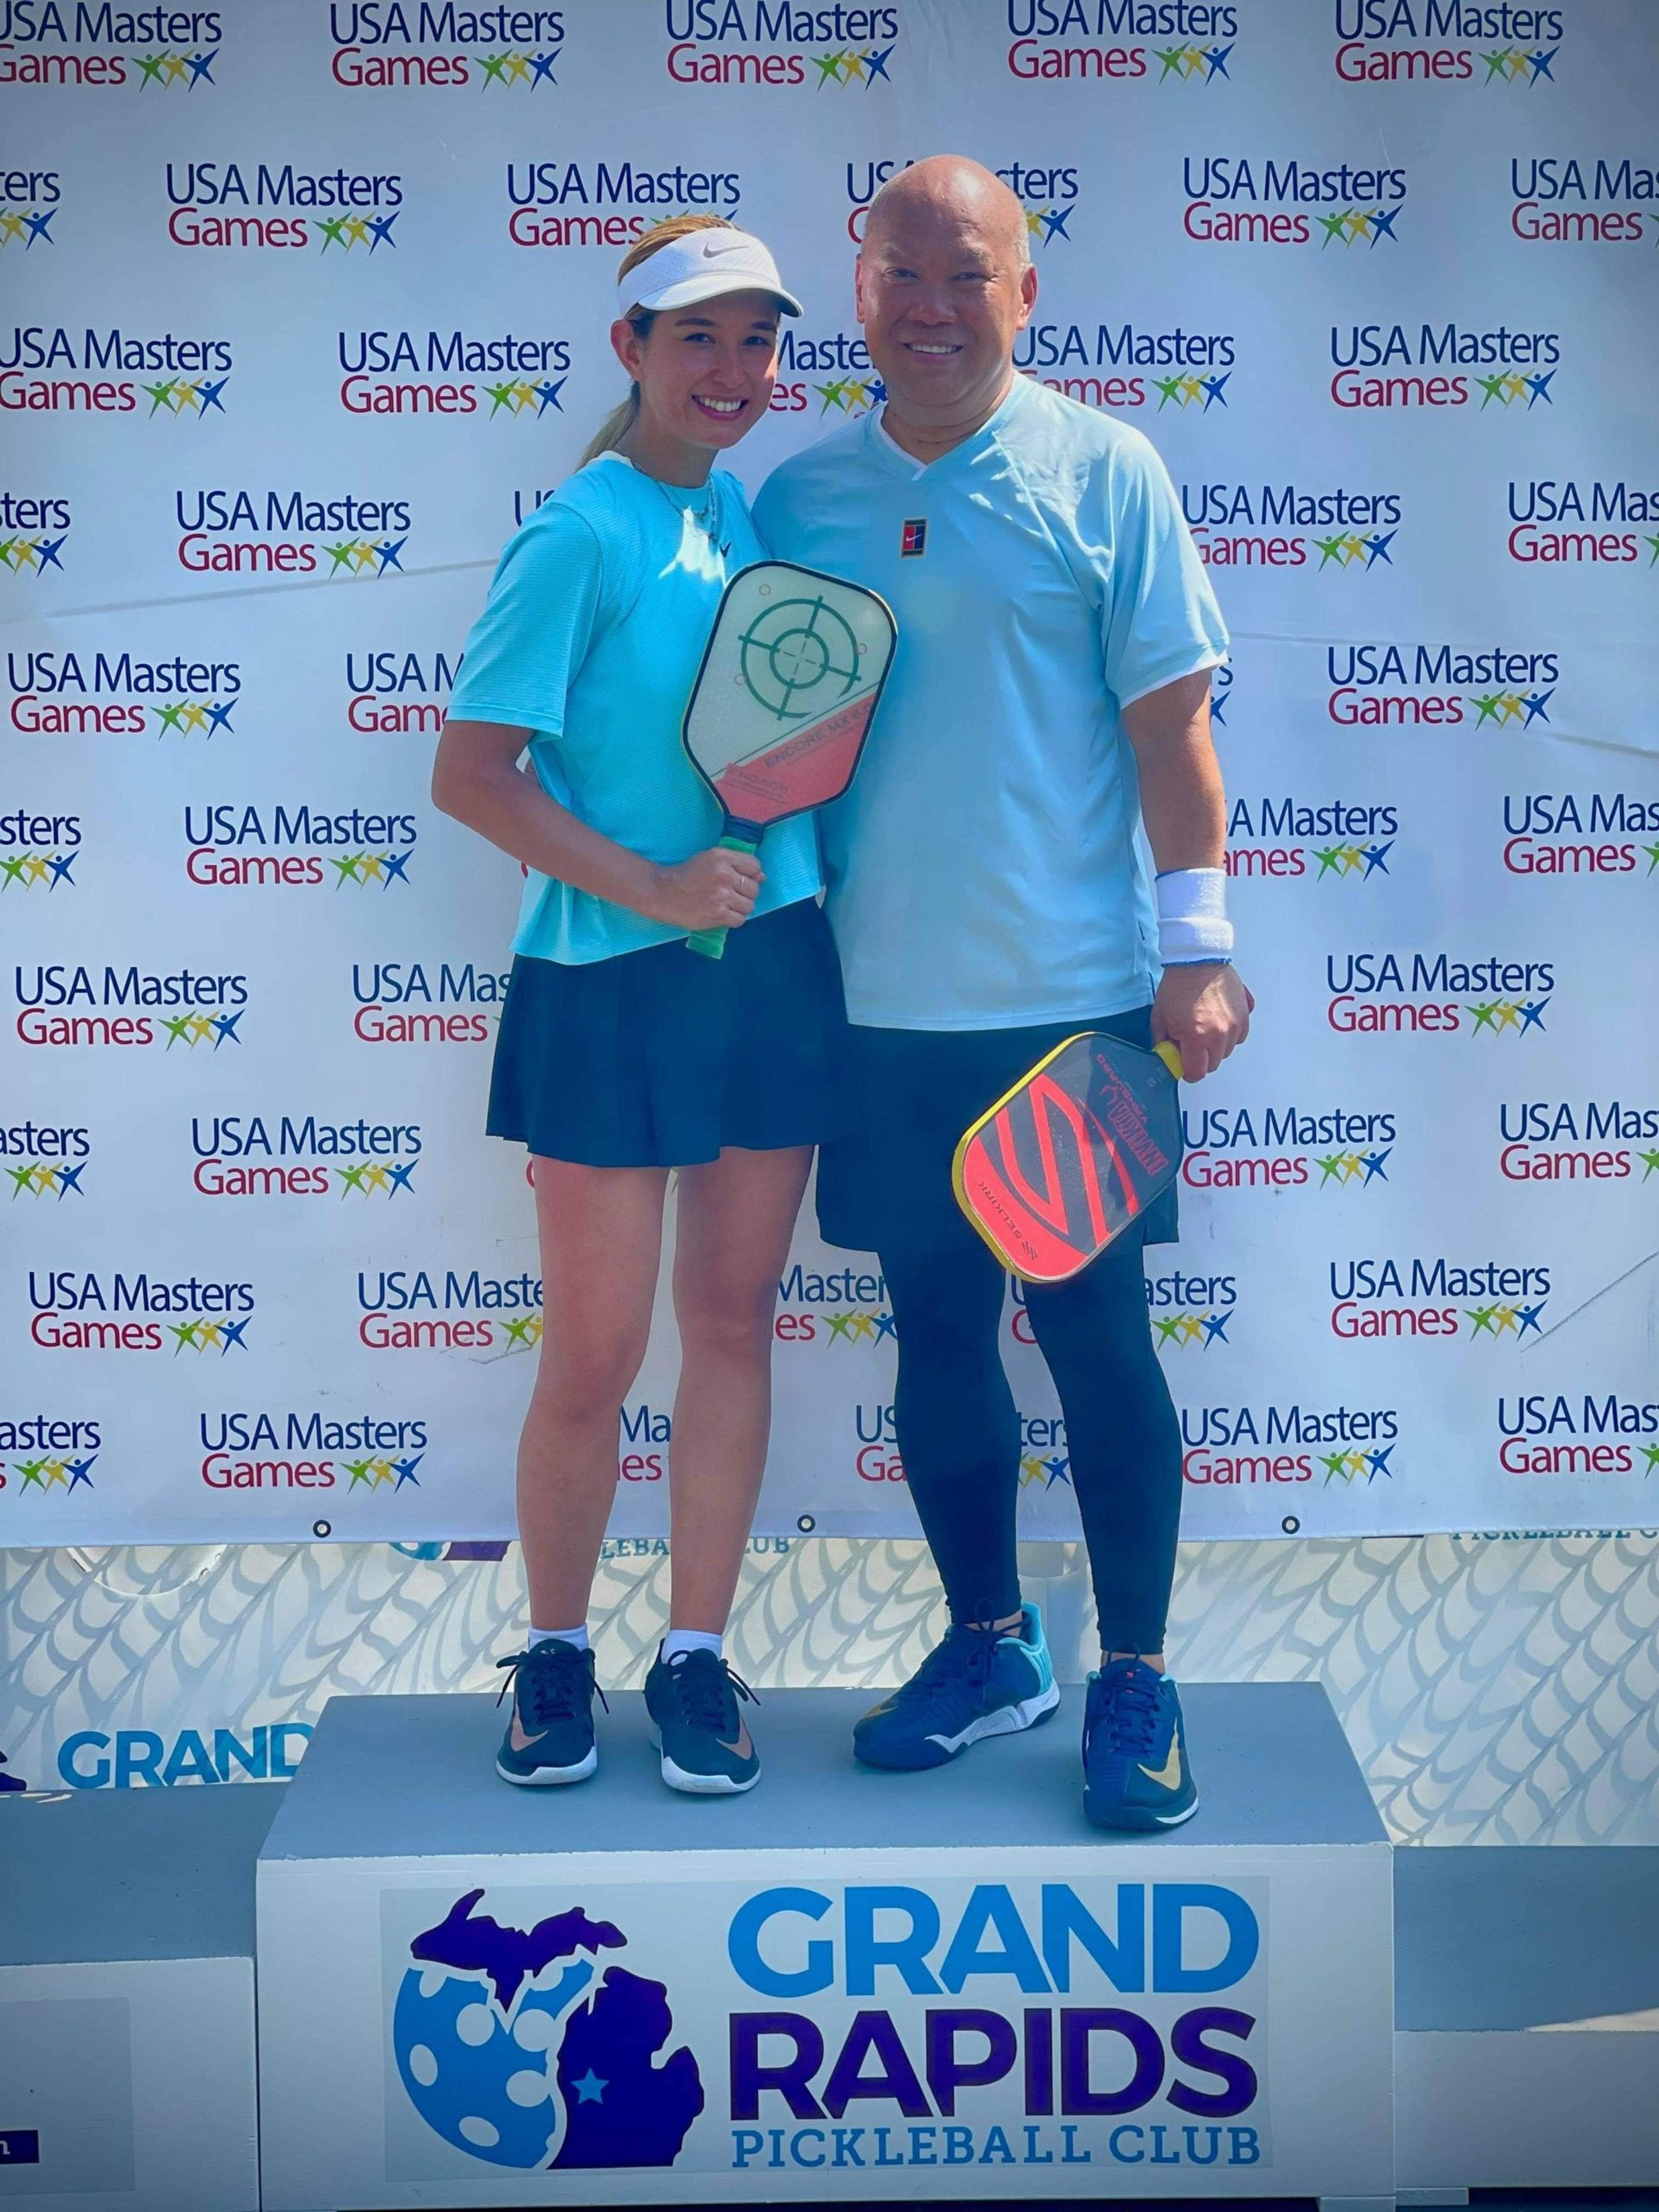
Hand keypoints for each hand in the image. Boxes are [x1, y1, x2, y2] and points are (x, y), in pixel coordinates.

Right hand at [648, 845, 762, 932]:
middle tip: (732, 894)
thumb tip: (762, 878)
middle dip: (747, 893)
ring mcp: (722, 896)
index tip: (742, 880)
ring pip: (749, 905)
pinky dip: (734, 918)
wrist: (663, 892)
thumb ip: (736, 864)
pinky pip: (740, 920)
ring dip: (741, 907)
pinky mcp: (717, 914)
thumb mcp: (710, 859)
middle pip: (754, 888)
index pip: (755, 867)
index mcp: (722, 857)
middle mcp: (725, 875)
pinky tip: (724, 913)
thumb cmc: (686, 874)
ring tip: (727, 904)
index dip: (753, 875)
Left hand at [1153, 964, 1252, 1080]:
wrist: (1197, 960)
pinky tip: (1216, 1021)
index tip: (1183, 1062)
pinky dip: (1228, 1034)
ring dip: (1215, 1046)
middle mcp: (1219, 1034)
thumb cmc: (1177, 986)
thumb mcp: (1160, 1018)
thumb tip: (1168, 1058)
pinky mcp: (1244, 1015)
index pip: (1197, 1073)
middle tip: (1190, 1042)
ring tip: (1204, 1027)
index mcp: (1196, 1037)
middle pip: (1213, 1064)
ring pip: (1226, 1051)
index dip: (1187, 1070)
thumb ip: (1163, 1043)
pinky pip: (1238, 1037)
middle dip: (1200, 1058)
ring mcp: (1235, 1025)